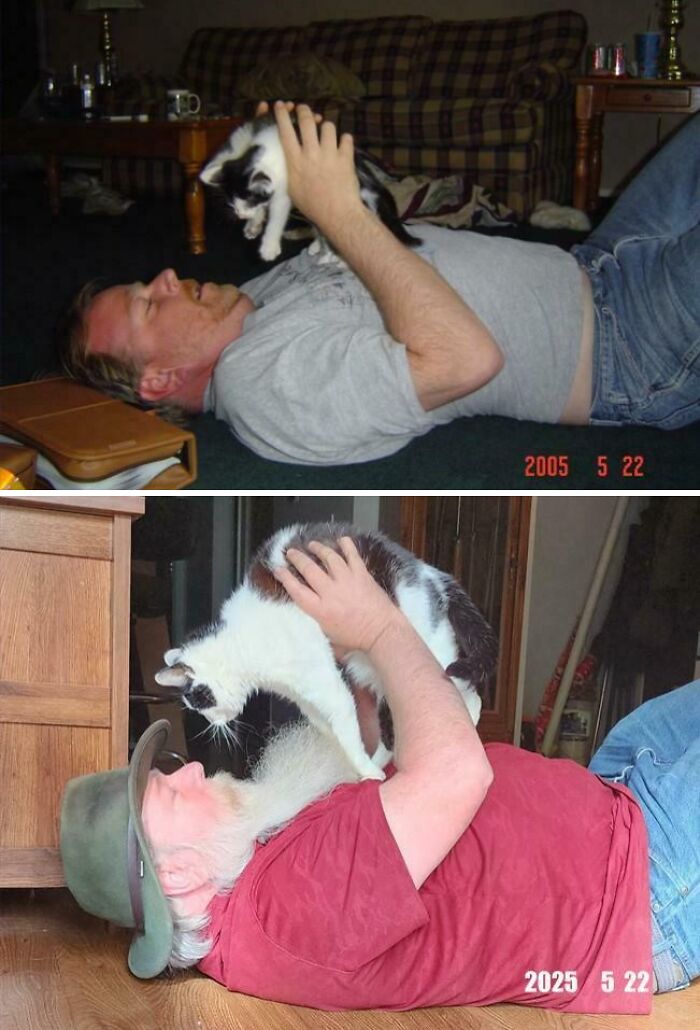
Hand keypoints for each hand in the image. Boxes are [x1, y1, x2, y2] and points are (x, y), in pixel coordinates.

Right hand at [272, 101, 362, 232]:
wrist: (337, 214)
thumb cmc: (312, 206)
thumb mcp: (293, 190)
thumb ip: (292, 170)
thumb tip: (292, 158)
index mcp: (295, 162)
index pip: (286, 131)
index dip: (282, 115)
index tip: (280, 105)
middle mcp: (311, 153)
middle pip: (307, 121)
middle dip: (305, 111)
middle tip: (305, 110)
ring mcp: (330, 154)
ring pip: (328, 126)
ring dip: (327, 128)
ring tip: (327, 134)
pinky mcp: (346, 157)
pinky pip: (346, 138)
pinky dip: (345, 141)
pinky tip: (344, 145)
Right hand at [273, 537, 401, 653]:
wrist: (382, 632)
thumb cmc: (356, 639)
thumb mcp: (330, 637)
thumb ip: (318, 624)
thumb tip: (310, 620)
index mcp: (320, 610)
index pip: (296, 590)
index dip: (284, 577)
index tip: (278, 569)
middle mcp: (330, 592)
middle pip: (309, 569)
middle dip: (297, 558)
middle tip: (291, 552)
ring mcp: (347, 580)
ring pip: (329, 557)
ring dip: (319, 548)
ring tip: (312, 545)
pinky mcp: (362, 574)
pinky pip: (352, 555)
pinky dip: (346, 545)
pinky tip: (341, 540)